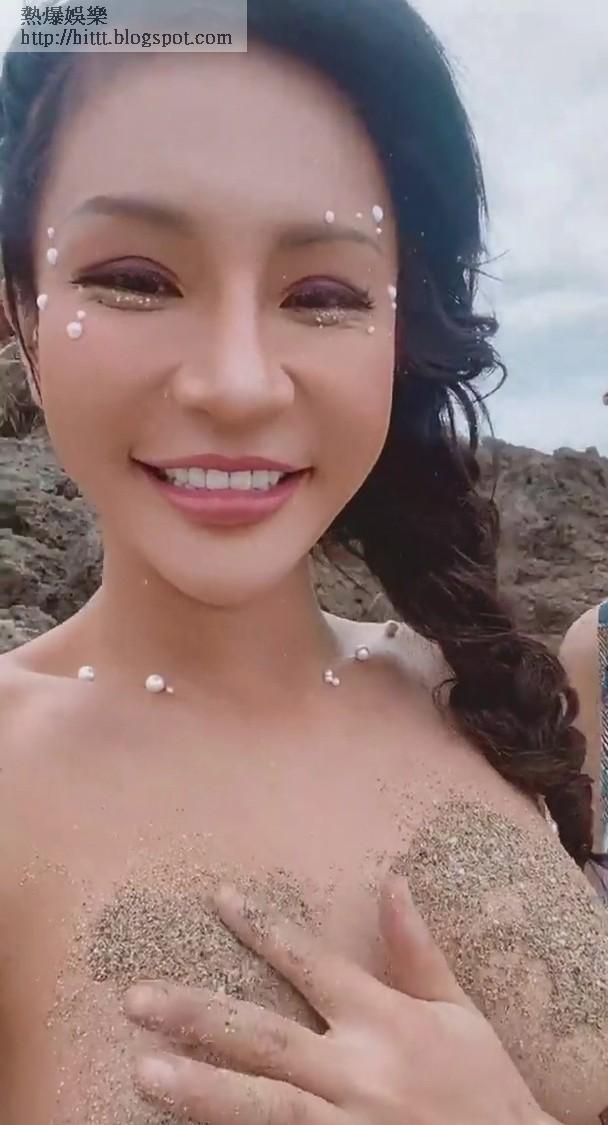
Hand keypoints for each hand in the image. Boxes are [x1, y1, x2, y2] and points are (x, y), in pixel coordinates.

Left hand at [125, 875, 556, 1124]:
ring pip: (263, 1103)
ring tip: (142, 1071)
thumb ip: (418, 951)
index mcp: (386, 1020)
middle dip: (197, 1013)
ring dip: (200, 1086)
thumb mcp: (459, 1014)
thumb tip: (392, 881)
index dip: (262, 928)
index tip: (219, 898)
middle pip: (265, 1035)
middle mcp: (360, 1069)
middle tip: (135, 998)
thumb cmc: (489, 1089)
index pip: (311, 962)